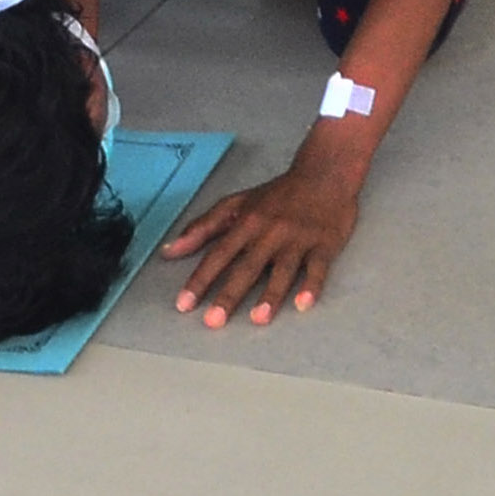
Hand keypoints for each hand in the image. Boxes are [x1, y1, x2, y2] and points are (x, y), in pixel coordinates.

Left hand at [165, 147, 359, 320]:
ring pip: (283, 270)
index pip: (219, 254)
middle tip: (214, 321)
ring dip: (270, 295)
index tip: (184, 305)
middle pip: (247, 267)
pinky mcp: (324, 245)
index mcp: (247, 223)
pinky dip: (311, 286)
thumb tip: (169, 251)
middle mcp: (271, 232)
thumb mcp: (237, 203)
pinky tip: (303, 304)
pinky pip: (318, 269)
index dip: (200, 280)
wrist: (325, 173)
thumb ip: (203, 227)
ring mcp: (299, 239)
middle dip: (229, 295)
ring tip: (258, 319)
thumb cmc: (278, 194)